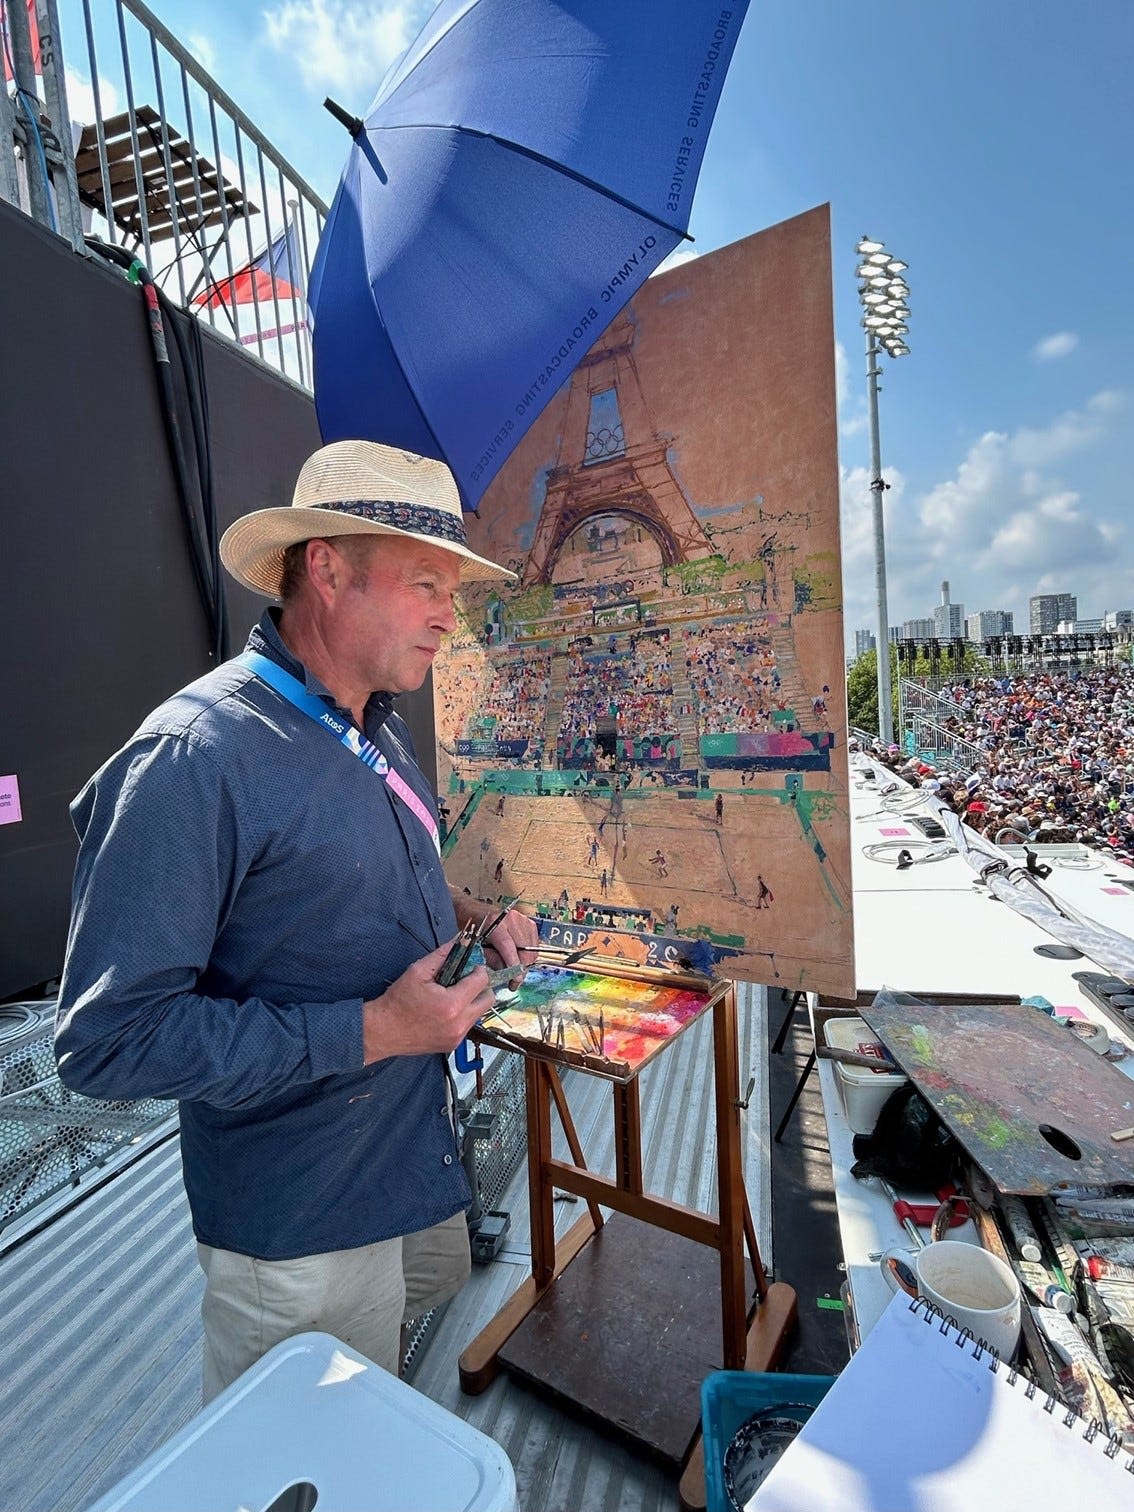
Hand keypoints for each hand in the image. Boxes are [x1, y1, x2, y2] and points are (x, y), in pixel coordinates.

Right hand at [362, 938, 494, 1062]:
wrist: (383, 1031)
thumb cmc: (397, 1002)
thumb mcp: (417, 971)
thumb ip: (442, 955)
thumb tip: (459, 942)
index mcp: (451, 1004)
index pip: (481, 981)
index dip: (478, 969)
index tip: (471, 966)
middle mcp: (459, 1023)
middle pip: (488, 1000)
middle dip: (480, 987)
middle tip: (465, 980)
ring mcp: (457, 1037)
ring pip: (479, 1013)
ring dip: (472, 1001)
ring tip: (454, 994)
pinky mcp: (453, 1044)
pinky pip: (468, 1025)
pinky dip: (463, 1015)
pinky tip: (446, 1010)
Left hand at [450, 891, 539, 983]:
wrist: (481, 913)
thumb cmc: (478, 930)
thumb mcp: (479, 946)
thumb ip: (491, 960)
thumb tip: (506, 974)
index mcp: (495, 923)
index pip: (508, 946)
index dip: (513, 964)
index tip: (515, 979)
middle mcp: (511, 920)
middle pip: (524, 950)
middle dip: (520, 969)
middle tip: (514, 981)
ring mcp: (523, 921)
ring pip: (531, 950)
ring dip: (525, 964)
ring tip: (515, 969)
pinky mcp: (530, 924)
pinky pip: (534, 946)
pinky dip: (528, 956)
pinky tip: (519, 957)